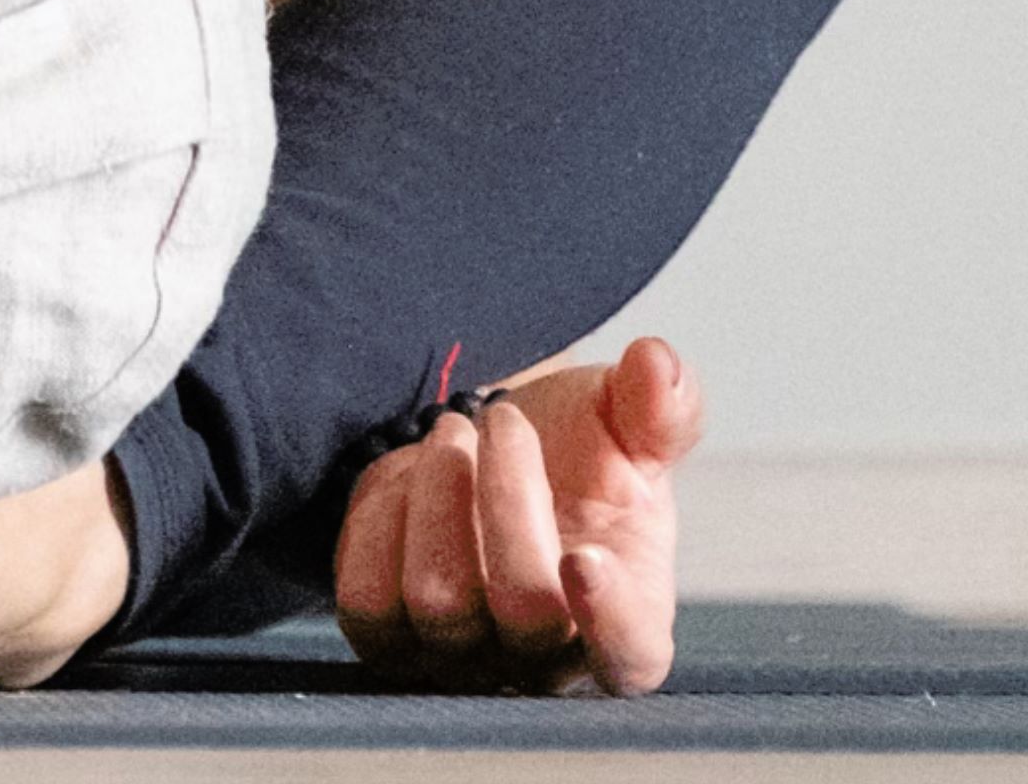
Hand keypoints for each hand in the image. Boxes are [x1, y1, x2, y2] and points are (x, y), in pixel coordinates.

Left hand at [332, 336, 704, 695]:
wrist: (483, 456)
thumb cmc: (577, 455)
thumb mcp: (629, 424)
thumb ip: (661, 405)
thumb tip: (658, 365)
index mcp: (630, 620)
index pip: (629, 656)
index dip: (611, 620)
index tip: (583, 555)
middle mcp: (543, 662)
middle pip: (523, 610)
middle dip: (509, 494)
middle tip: (504, 417)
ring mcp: (459, 660)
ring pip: (436, 602)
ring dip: (438, 494)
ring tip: (454, 433)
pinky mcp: (386, 643)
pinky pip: (366, 602)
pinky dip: (380, 525)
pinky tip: (406, 484)